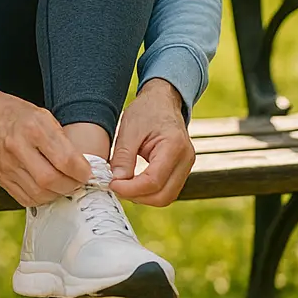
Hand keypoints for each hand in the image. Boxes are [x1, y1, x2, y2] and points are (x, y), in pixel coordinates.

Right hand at [0, 87, 91, 206]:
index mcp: (33, 128)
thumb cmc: (16, 114)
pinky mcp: (0, 178)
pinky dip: (41, 198)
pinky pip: (25, 199)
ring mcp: (6, 165)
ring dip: (57, 194)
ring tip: (63, 185)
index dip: (82, 171)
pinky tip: (46, 189)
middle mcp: (17, 147)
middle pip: (51, 180)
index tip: (87, 172)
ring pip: (39, 194)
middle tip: (77, 181)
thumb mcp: (43, 115)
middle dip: (71, 186)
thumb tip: (81, 166)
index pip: (65, 159)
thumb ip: (62, 140)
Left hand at [109, 79, 193, 205]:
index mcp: (174, 146)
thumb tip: (117, 180)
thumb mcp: (129, 129)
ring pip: (166, 196)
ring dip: (143, 197)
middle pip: (164, 195)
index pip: (154, 180)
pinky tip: (133, 183)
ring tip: (122, 185)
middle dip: (137, 196)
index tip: (112, 184)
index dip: (131, 188)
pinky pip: (167, 189)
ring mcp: (186, 166)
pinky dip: (149, 191)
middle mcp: (186, 160)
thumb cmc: (147, 110)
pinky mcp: (181, 170)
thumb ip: (124, 156)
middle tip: (115, 186)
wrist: (163, 101)